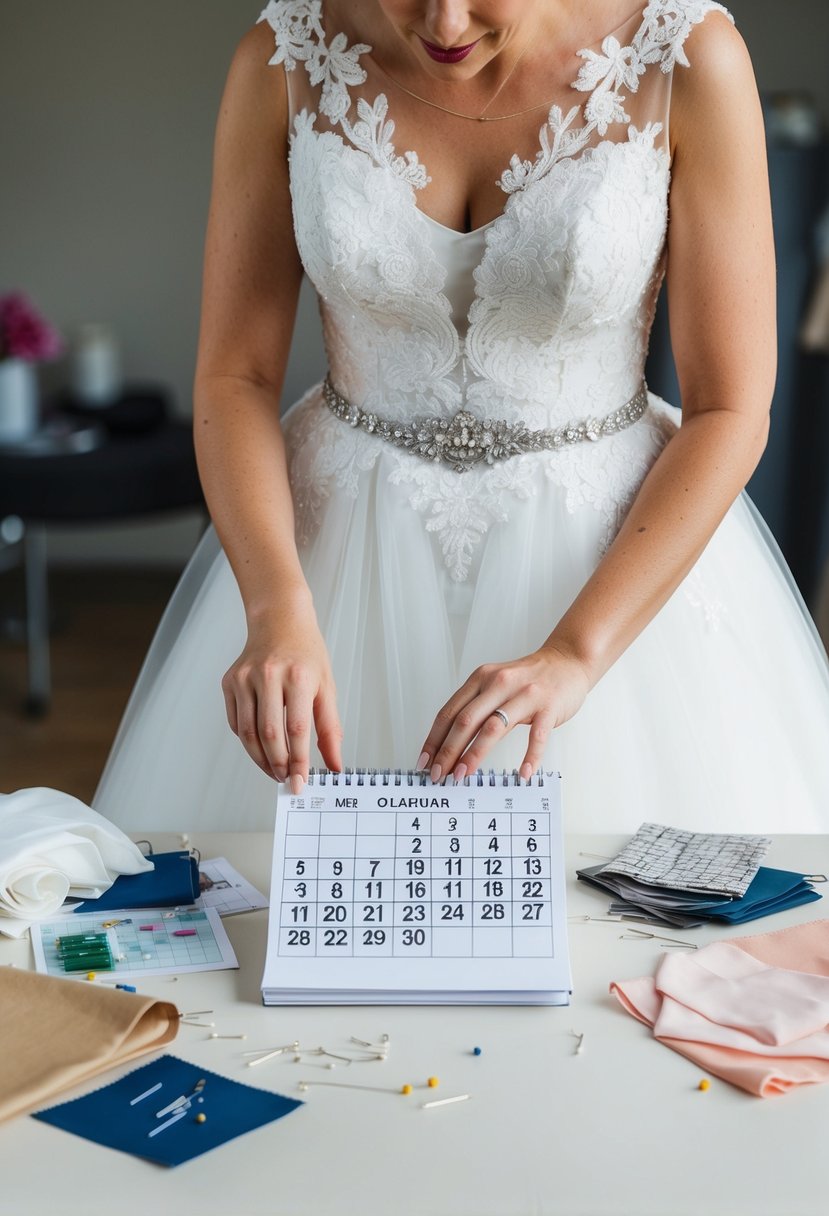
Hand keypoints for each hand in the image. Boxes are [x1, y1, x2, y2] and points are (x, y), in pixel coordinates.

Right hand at [221, 591, 342, 792]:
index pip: (297, 729)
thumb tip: (334, 764)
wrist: (279, 621)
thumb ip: (330, 729)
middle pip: (269, 733)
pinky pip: (236, 722)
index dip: (298, 760)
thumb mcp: (327, 687)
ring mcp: (244, 678)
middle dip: (278, 764)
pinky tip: (260, 747)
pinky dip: (247, 741)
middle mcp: (268, 675)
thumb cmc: (306, 654)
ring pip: (248, 732)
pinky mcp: (229, 682)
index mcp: (298, 676)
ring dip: (260, 758)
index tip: (300, 782)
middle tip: (285, 779)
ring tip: (273, 770)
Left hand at [417, 644, 590, 781]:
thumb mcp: (496, 684)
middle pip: (465, 721)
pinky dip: (529, 757)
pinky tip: (523, 774)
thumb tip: (451, 744)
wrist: (568, 661)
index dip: (434, 739)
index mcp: (481, 679)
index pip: (449, 712)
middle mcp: (499, 684)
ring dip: (474, 755)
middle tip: (438, 775)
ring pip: (493, 728)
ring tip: (462, 776)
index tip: (424, 762)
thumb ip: (477, 706)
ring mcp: (525, 695)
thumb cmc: (529, 679)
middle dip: (448, 751)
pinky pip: (537, 736)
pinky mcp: (548, 707)